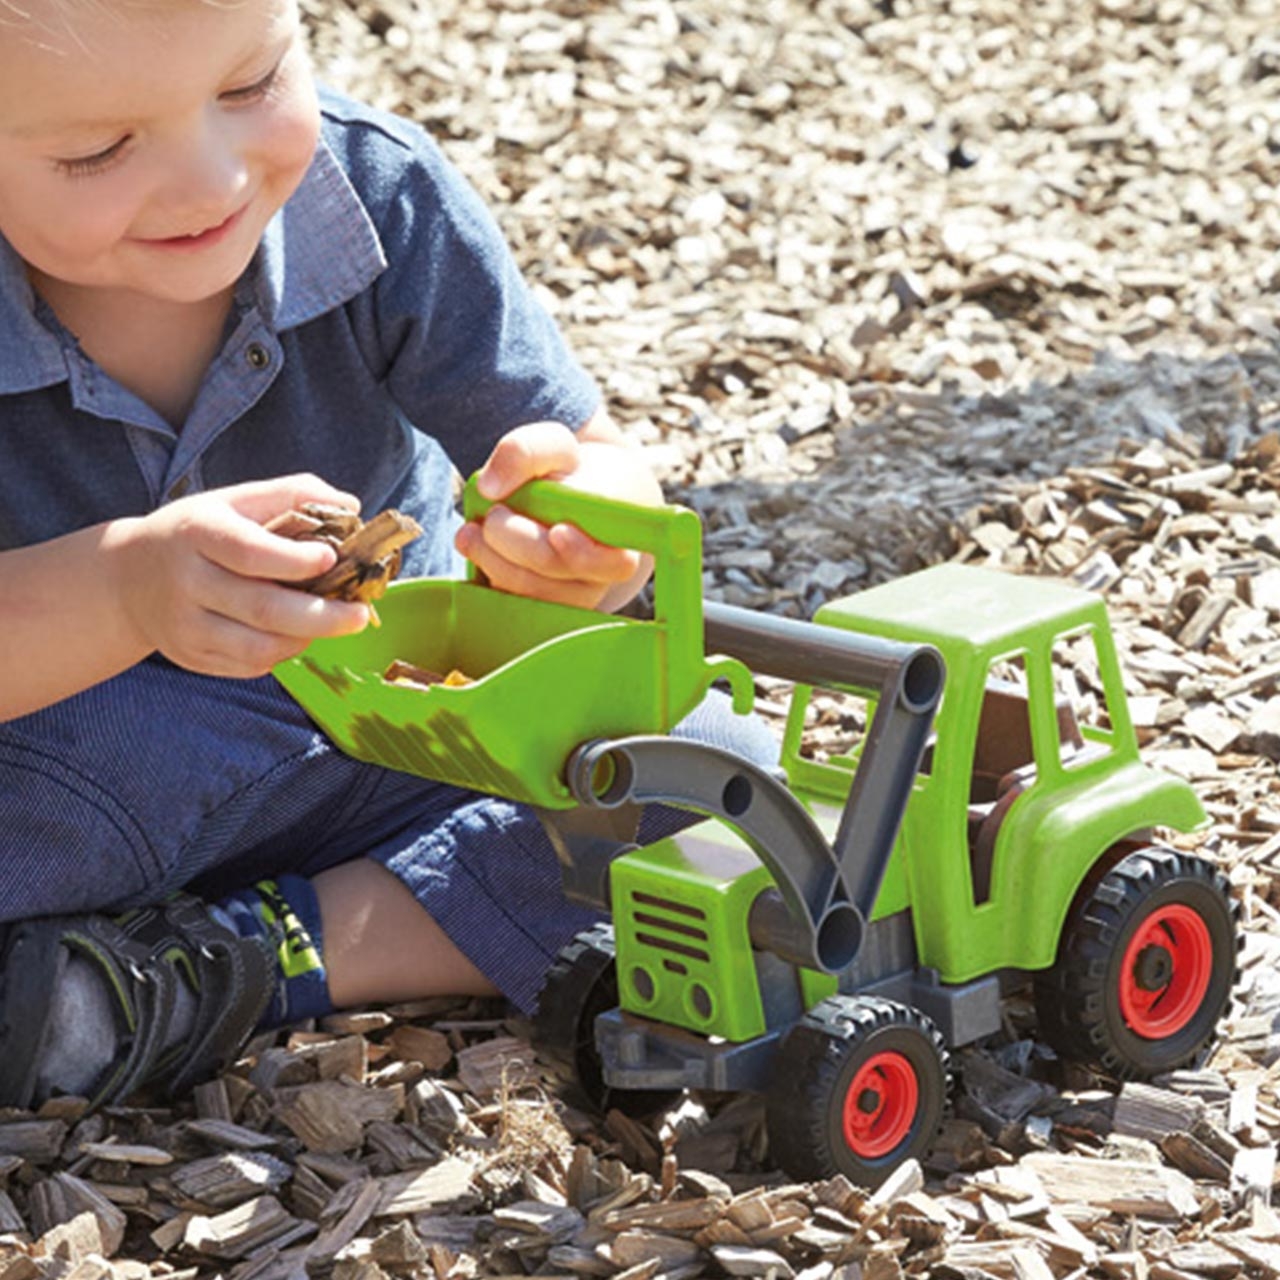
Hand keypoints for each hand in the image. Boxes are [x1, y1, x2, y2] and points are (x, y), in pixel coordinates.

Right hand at [111, 474, 371, 676]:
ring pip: (260, 648)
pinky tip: (295, 633)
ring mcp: (185, 626)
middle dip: (323, 617)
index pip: (249, 552)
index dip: (296, 561)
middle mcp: (186, 582)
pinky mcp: (192, 657)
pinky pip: (251, 665)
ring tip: (330, 622)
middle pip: (263, 609)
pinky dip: (284, 653)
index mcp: (197, 533)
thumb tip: (350, 505)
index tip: (332, 558)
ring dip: (307, 638)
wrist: (127, 579)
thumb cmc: (197, 533)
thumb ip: (292, 495)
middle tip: (362, 615)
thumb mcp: (234, 500)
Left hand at [454, 419, 659, 609]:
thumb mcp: (555, 446)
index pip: (614, 562)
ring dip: (489, 558)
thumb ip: (526, 451)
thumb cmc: (573, 473)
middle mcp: (599, 575)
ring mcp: (569, 596)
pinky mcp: (540, 606)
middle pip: (552, 567)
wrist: (574, 499)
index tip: (558, 530)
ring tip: (471, 530)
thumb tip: (489, 487)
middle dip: (512, 539)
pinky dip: (484, 572)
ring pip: (526, 590)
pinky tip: (476, 548)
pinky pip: (508, 601)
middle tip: (494, 514)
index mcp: (619, 537)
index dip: (584, 553)